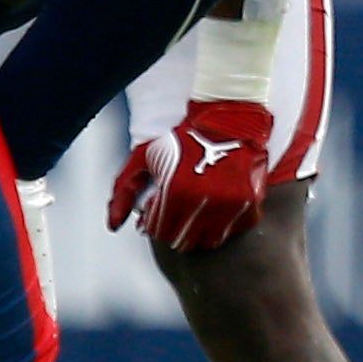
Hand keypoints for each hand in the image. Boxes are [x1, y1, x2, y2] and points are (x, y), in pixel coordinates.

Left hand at [108, 99, 273, 251]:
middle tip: (176, 209)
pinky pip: (233, 232)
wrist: (228, 120)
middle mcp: (204, 203)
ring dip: (198, 230)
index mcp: (175, 193)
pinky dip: (224, 224)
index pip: (159, 232)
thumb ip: (123, 190)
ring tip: (195, 208)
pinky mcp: (250, 206)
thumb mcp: (145, 157)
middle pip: (182, 241)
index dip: (155, 221)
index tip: (159, 206)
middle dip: (174, 228)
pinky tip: (217, 205)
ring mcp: (230, 206)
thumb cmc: (183, 137)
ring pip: (208, 241)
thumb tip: (112, 225)